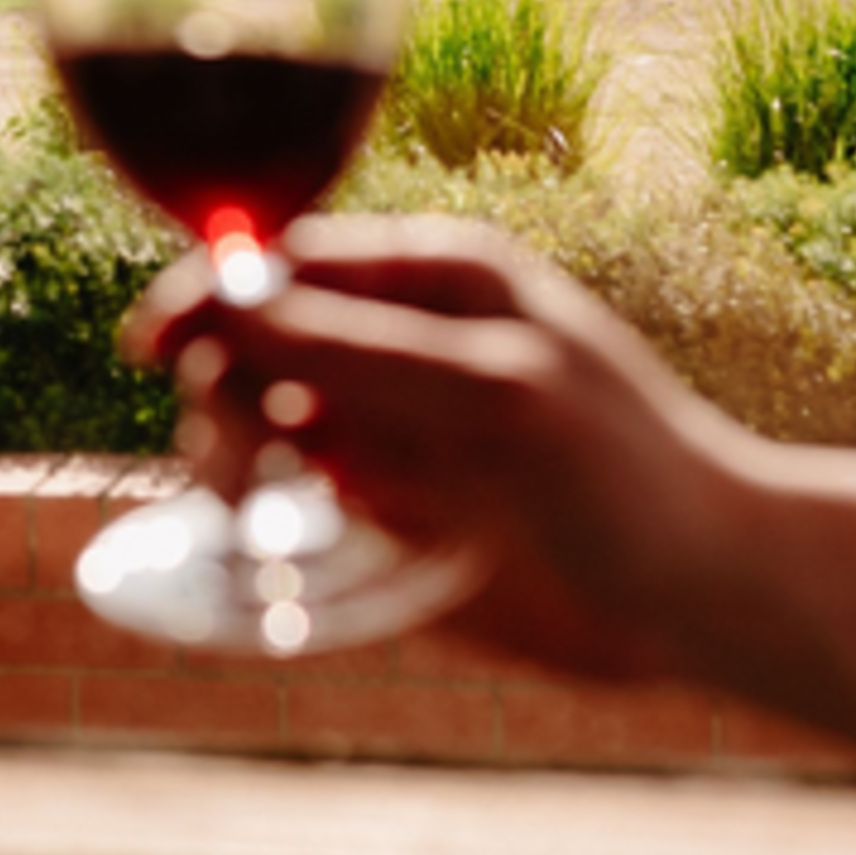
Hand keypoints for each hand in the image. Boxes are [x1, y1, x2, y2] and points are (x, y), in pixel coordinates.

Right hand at [125, 213, 761, 683]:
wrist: (705, 596)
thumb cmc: (628, 473)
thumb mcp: (494, 395)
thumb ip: (364, 348)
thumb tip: (231, 305)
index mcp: (434, 276)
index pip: (286, 258)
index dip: (212, 293)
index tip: (150, 346)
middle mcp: (400, 337)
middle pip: (255, 334)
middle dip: (221, 384)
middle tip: (229, 469)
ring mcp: (390, 420)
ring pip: (258, 410)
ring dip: (229, 448)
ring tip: (242, 507)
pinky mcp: (389, 503)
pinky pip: (290, 486)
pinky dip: (257, 504)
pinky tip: (260, 533)